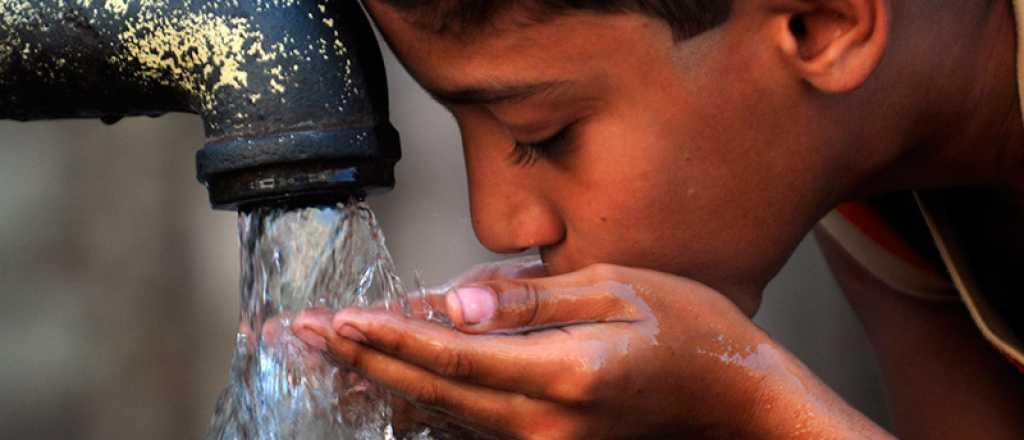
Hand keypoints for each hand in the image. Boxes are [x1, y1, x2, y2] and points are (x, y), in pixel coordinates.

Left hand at [294, 262, 889, 438]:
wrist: (741, 404)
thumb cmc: (694, 335)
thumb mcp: (620, 289)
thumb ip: (531, 300)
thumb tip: (458, 305)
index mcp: (565, 374)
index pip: (451, 355)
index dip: (387, 338)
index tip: (335, 322)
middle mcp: (546, 423)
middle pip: (432, 392)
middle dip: (364, 362)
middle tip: (304, 339)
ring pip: (444, 417)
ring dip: (384, 386)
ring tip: (332, 361)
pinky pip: (474, 428)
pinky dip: (427, 406)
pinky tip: (394, 391)